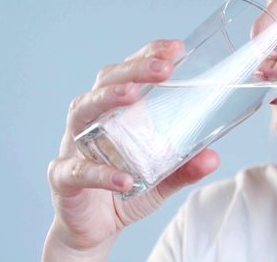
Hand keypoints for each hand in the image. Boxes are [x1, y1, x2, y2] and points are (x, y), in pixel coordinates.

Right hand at [42, 40, 219, 260]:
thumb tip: (213, 156)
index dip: (148, 55)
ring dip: (107, 98)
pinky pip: (78, 170)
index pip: (130, 72)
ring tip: (132, 95)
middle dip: (134, 69)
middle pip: (106, 82)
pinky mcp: (63, 178)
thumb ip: (185, 167)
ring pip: (82, 111)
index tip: (176, 48)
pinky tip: (123, 179)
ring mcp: (74, 146)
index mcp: (117, 111)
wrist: (96, 229)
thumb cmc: (127, 188)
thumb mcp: (163, 177)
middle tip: (162, 68)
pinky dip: (100, 173)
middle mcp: (93, 120)